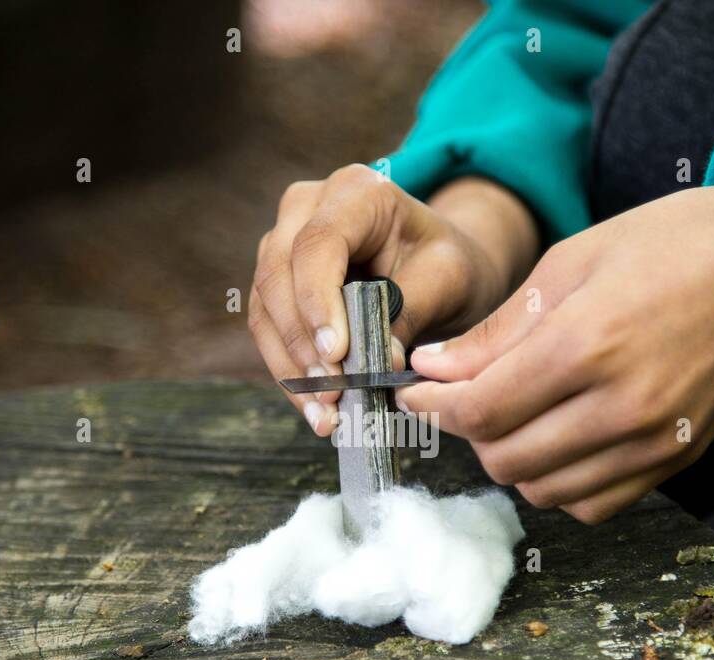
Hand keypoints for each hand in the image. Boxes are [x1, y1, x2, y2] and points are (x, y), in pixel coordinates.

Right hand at [247, 165, 537, 435]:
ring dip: (291, 368)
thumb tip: (378, 363)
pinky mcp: (277, 285)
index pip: (318, 242)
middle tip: (332, 392)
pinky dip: (290, 374)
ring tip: (325, 414)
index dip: (318, 300)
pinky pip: (269, 332)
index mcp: (356, 191)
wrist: (439, 268)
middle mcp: (306, 209)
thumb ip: (412, 310)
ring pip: (265, 308)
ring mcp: (283, 245)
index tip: (336, 354)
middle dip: (302, 343)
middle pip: (278, 275)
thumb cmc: (447, 264)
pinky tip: (315, 410)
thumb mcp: (449, 278)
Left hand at [397, 184, 713, 522]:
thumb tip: (433, 369)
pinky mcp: (677, 461)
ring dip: (511, 458)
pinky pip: (593, 505)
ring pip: (544, 490)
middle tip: (463, 394)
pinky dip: (561, 483)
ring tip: (513, 412)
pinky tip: (558, 440)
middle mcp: (623, 406)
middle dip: (467, 430)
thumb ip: (499, 329)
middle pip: (504, 457)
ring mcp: (654, 442)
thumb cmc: (676, 244)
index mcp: (589, 343)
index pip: (480, 409)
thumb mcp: (573, 261)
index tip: (415, 389)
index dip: (432, 405)